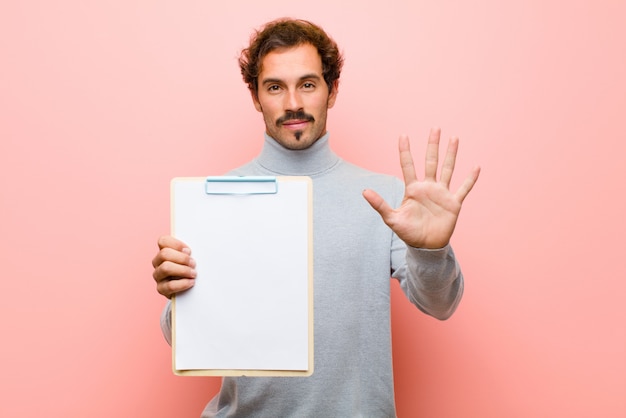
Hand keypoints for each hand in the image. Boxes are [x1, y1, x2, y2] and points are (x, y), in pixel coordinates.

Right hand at [152, 235, 196, 297]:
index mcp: (165, 251)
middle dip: (182, 258)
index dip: (177, 244)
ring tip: (193, 274)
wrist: (192, 289)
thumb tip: (191, 249)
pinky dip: (183, 283)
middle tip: (193, 263)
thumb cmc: (192, 269)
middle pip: (164, 254)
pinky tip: (191, 282)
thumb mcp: (191, 258)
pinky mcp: (161, 289)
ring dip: (183, 270)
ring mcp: (158, 276)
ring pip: (165, 268)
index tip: (189, 251)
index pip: (163, 241)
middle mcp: (158, 262)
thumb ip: (190, 252)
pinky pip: (170, 285)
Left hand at [363, 128, 479, 248]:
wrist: (425, 246)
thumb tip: (364, 191)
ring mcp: (441, 194)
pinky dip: (470, 179)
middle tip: (435, 128)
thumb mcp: (392, 219)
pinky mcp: (453, 203)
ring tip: (454, 138)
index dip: (405, 151)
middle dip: (433, 145)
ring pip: (447, 169)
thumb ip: (379, 204)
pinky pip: (463, 188)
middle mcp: (428, 187)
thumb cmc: (408, 232)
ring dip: (451, 154)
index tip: (403, 135)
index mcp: (413, 189)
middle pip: (430, 161)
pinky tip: (476, 166)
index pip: (408, 165)